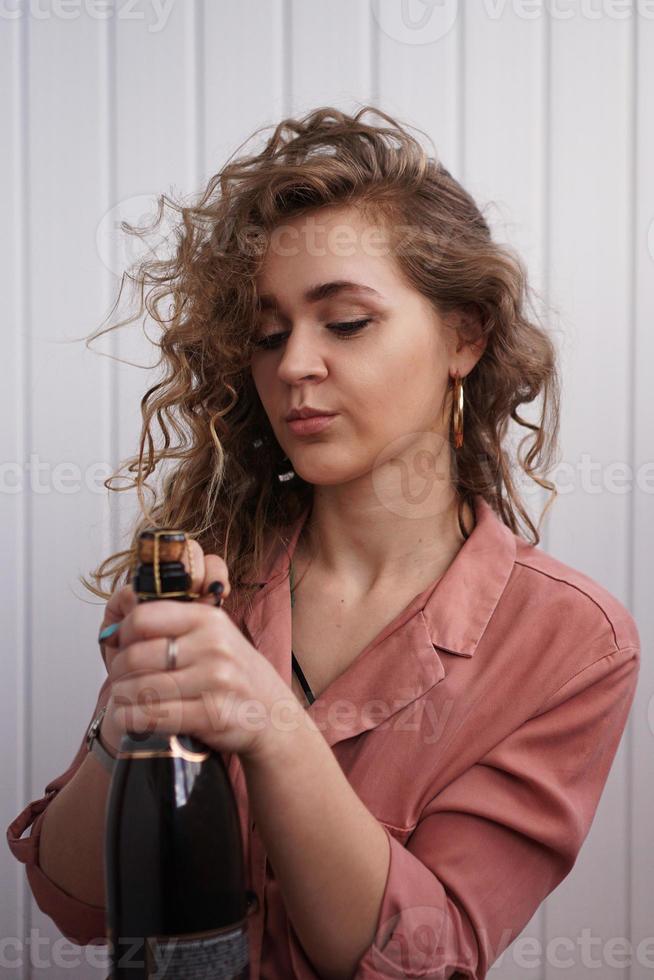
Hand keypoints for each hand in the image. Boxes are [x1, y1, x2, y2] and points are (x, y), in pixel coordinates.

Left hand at [99, 543, 292, 762]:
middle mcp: (213, 645)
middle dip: (117, 673)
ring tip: (122, 702)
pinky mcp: (211, 715)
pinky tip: (131, 719)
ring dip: (121, 700)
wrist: (273, 714)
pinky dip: (132, 720)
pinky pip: (153, 716)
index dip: (123, 634)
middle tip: (118, 682)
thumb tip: (114, 632)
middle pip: (136, 656)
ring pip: (140, 688)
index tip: (121, 648)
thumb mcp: (213, 636)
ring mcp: (215, 680)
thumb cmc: (234, 675)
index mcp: (208, 618)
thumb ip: (174, 627)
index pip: (143, 617)